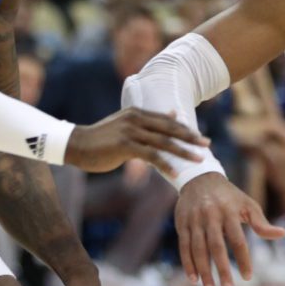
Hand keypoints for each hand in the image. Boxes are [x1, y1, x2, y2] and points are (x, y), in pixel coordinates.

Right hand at [65, 108, 204, 174]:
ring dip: (183, 151)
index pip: (167, 120)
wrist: (77, 145)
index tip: (201, 137)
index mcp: (137, 113)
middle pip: (169, 128)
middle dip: (190, 137)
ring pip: (163, 142)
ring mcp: (130, 132)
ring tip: (198, 159)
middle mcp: (136, 119)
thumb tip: (172, 113)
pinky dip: (164, 164)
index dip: (185, 129)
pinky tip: (175, 172)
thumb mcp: (126, 124)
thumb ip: (148, 121)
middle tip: (207, 144)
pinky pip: (150, 156)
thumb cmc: (103, 138)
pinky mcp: (125, 145)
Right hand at [175, 171, 284, 285]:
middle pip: (216, 247)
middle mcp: (210, 216)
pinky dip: (188, 263)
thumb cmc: (229, 197)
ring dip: (203, 271)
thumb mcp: (247, 205)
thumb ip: (261, 223)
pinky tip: (194, 279)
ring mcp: (194, 220)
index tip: (248, 277)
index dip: (243, 259)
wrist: (199, 178)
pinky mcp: (181, 224)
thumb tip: (281, 234)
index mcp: (229, 212)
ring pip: (198, 249)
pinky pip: (184, 247)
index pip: (237, 240)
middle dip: (222, 270)